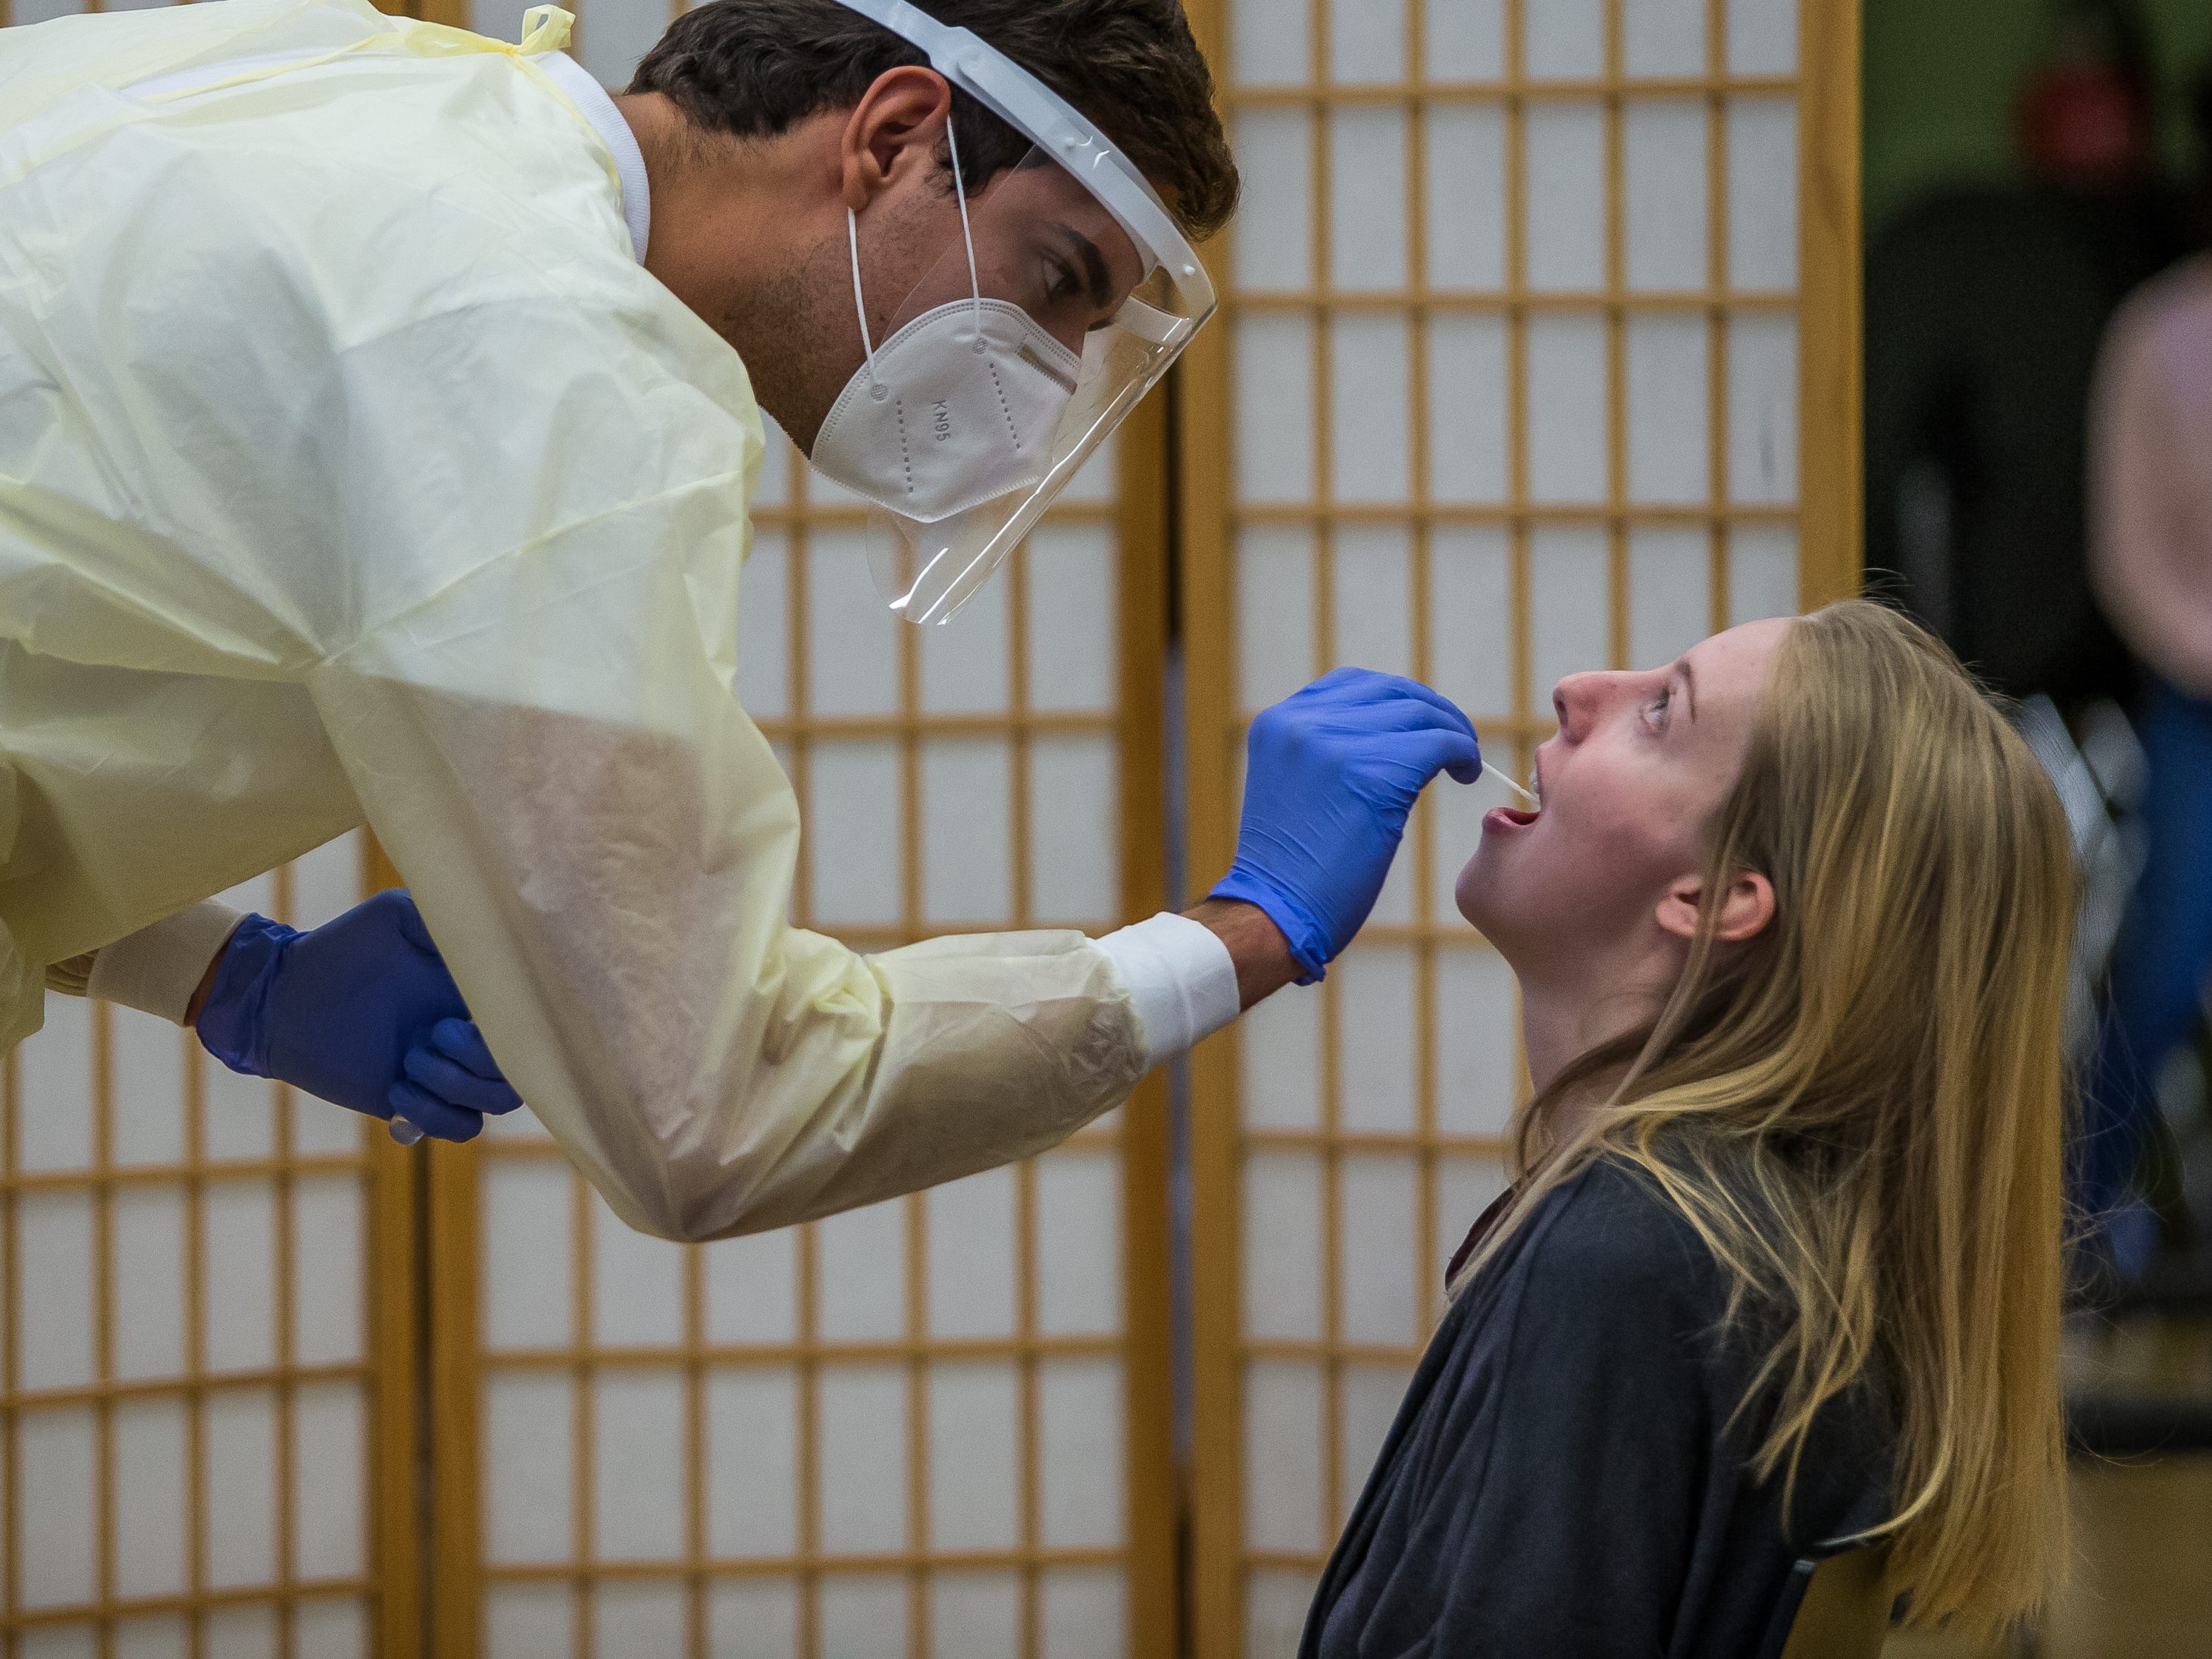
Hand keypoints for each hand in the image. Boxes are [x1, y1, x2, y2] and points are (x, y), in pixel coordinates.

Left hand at [194, 889, 521, 1141]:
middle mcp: (469, 1032)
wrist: (284, 995)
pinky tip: (396, 1089)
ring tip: (410, 1061)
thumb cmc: (339, 948)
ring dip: (456, 1086)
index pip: (529, 1018)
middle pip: (520, 1069)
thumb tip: (493, 937)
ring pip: (496, 1102)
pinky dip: (435, 1115)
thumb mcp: (394, 916)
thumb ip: (444, 920)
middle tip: (432, 1034)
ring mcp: (446, 1070)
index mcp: (473, 991)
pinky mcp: (417, 1101)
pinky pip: (460, 1127)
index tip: (465, 1012)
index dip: (514, 1025)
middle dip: (480, 1060)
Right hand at [1208, 668, 1481, 981]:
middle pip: (1391, 692)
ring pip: (1420, 715)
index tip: (1421, 726)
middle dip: (1432, 712)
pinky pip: (1438, 745)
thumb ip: (1325, 751)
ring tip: (1464, 762)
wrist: (1274, 914)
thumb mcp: (1293, 786)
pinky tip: (1466, 773)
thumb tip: (1390, 736)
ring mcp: (1336, 745)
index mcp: (1278, 722)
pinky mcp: (1373, 775)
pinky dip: (1462, 753)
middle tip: (1456, 742)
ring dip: (1453, 733)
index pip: (1353, 685)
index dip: (1397, 702)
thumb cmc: (1290, 870)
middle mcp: (1303, 723)